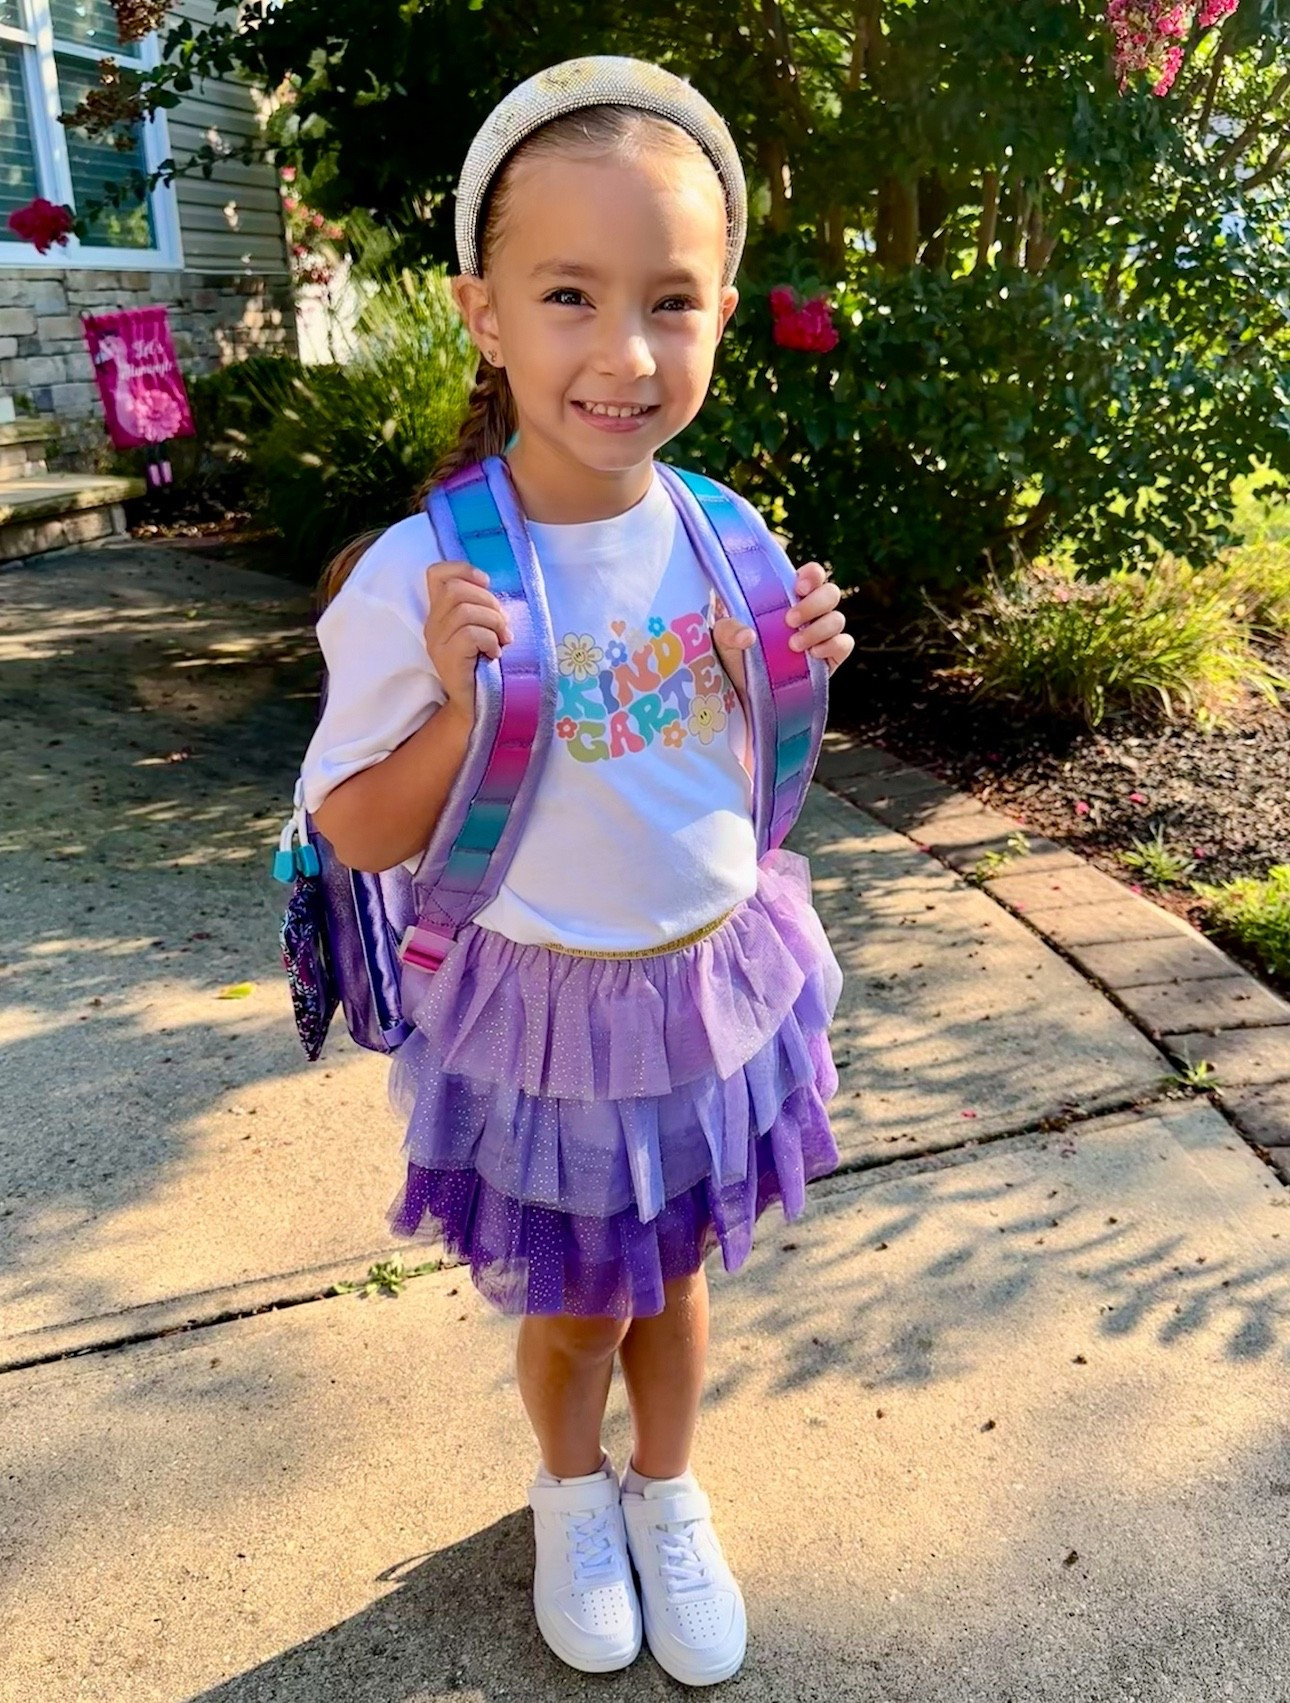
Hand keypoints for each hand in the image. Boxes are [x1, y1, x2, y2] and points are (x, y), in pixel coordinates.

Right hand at [423, 559, 511, 720]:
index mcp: (440, 613)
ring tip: (502, 640)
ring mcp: (437, 642)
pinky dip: (490, 640)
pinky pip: (471, 634)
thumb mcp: (481, 630)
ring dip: (493, 622)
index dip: (462, 569)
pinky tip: (495, 653)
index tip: (486, 582)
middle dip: (488, 601)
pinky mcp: (446, 659)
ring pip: (465, 611)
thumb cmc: (485, 665)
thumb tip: (493, 590)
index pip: (436, 574)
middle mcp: (432, 625)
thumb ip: (481, 608)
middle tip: (503, 624)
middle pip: (455, 590)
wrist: (476, 706)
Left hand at [712, 560, 853, 699]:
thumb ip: (729, 630)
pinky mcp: (830, 657)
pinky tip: (813, 655)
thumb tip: (748, 635)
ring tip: (793, 645)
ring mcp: (822, 634)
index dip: (812, 575)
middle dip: (814, 603)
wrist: (743, 690)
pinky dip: (832, 646)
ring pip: (837, 619)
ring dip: (819, 629)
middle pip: (830, 593)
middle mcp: (810, 611)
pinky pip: (844, 644)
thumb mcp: (724, 639)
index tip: (798, 587)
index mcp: (788, 595)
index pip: (812, 574)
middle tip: (789, 621)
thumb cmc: (735, 654)